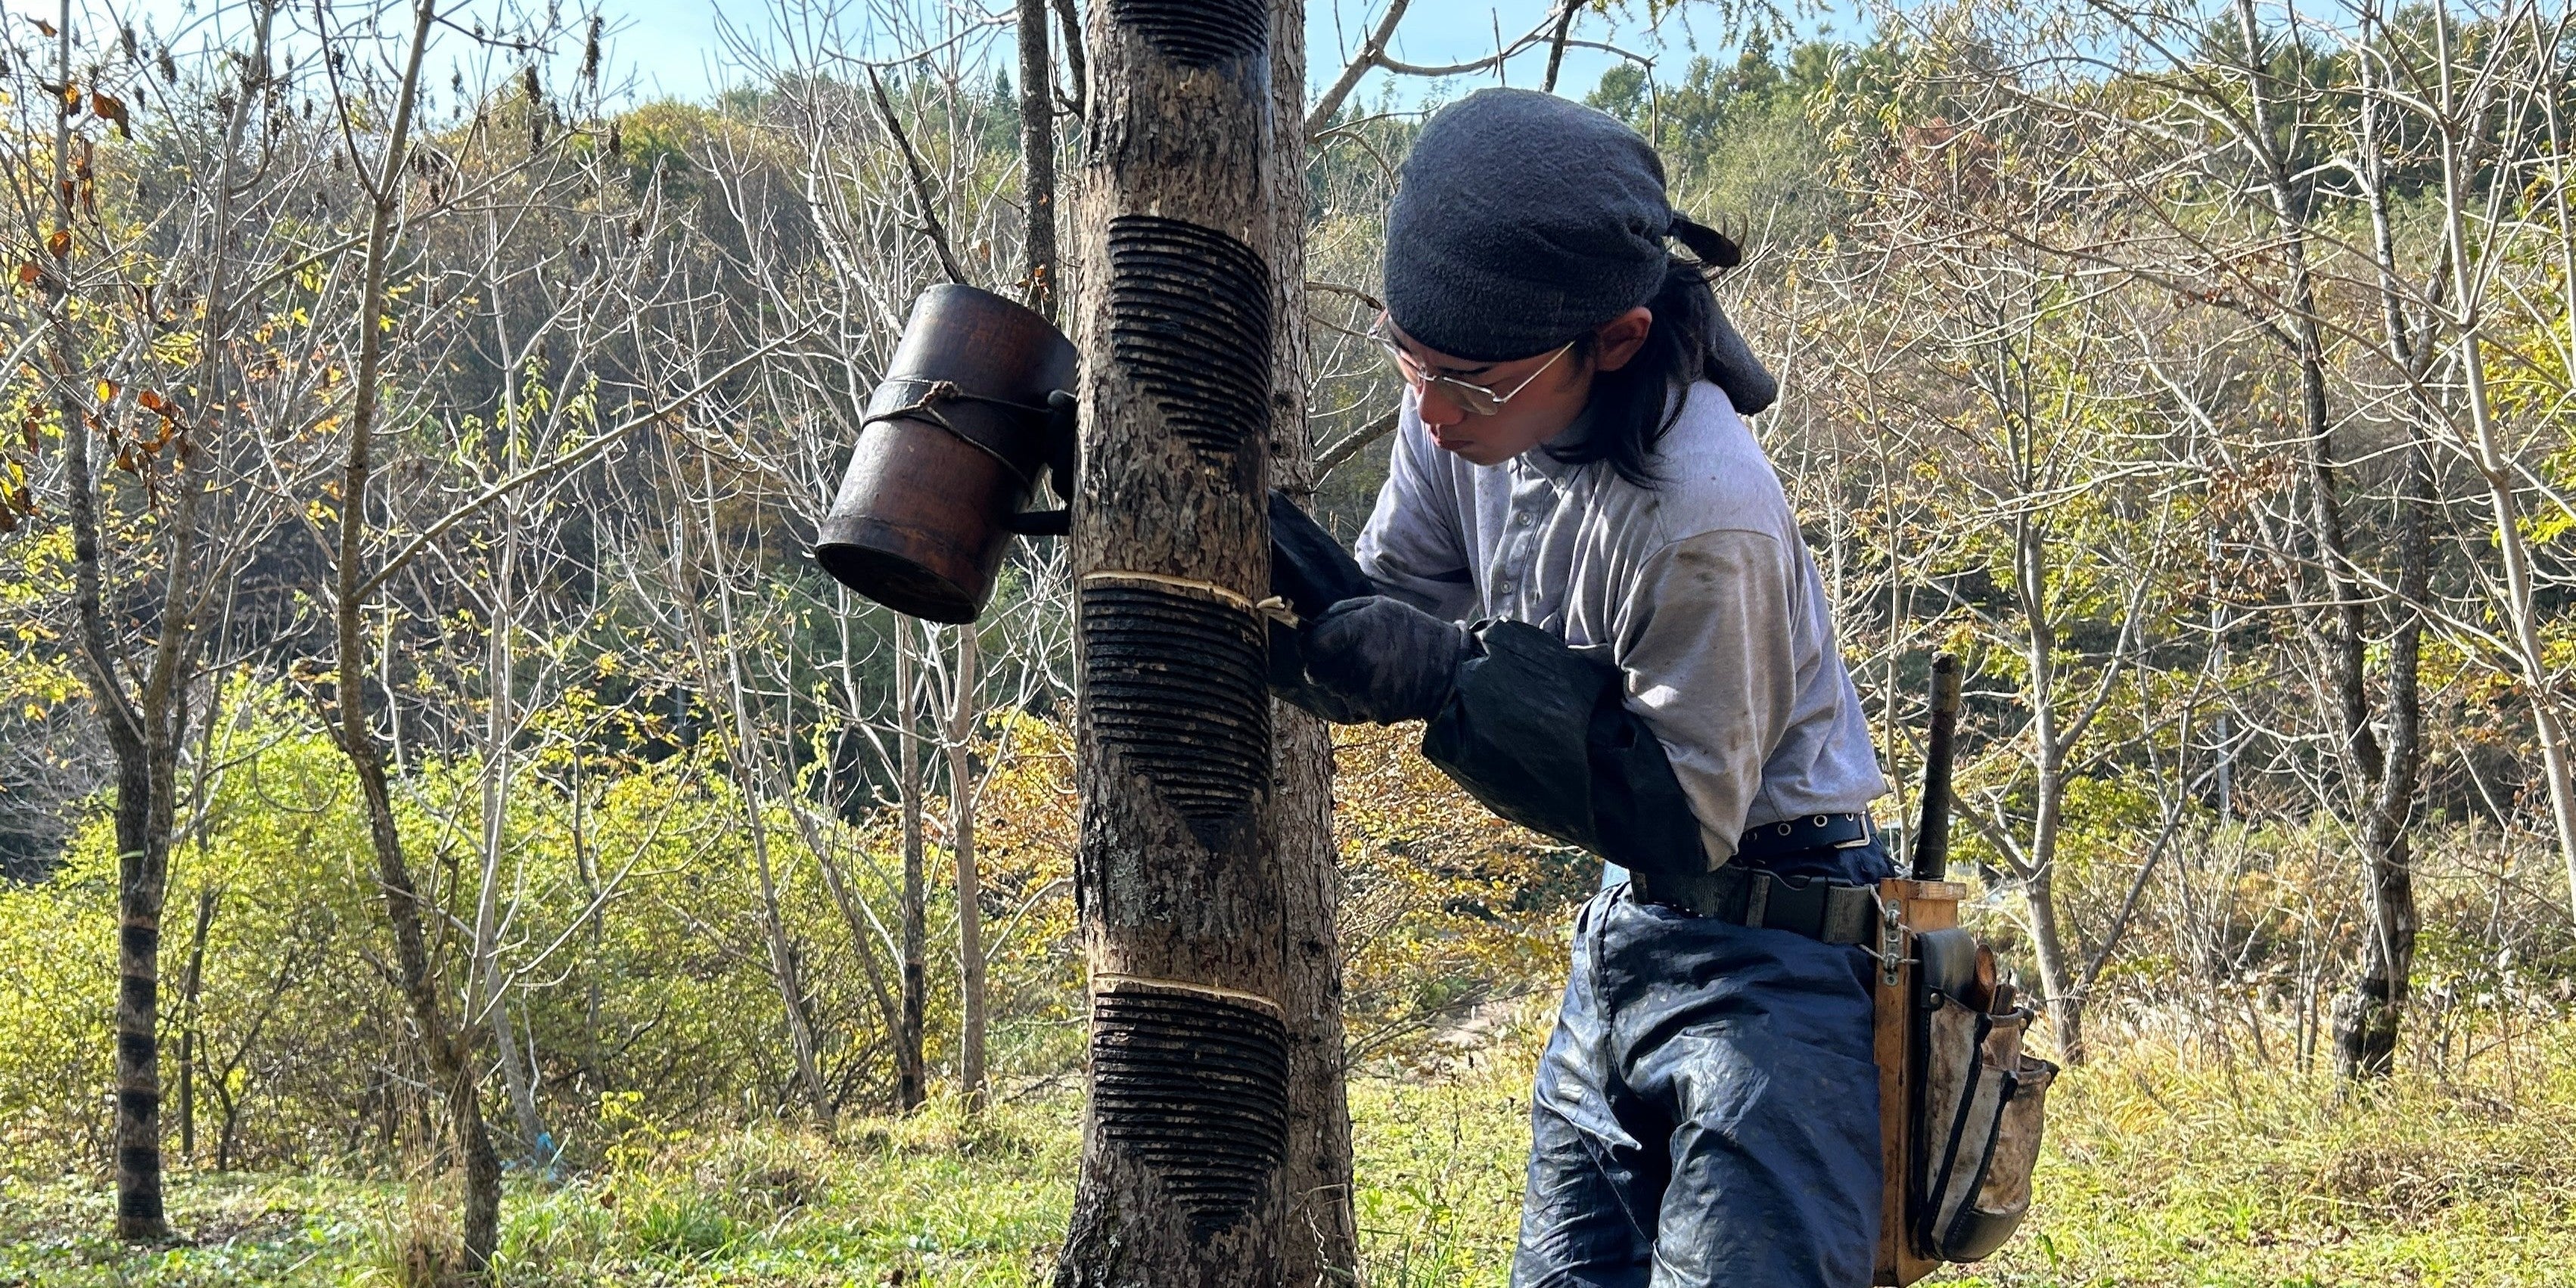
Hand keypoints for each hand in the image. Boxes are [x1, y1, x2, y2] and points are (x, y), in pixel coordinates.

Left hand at [1298, 595, 1467, 724]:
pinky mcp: (1374, 711)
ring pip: (1333, 690)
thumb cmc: (1412, 630)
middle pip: (1315, 672)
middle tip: (1344, 657)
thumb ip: (1339, 614)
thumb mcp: (1378, 606)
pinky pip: (1353, 704)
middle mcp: (1357, 663)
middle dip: (1323, 665)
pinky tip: (1382, 683)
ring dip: (1341, 681)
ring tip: (1370, 667)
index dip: (1311, 645)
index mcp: (1356, 631)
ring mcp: (1366, 691)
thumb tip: (1310, 630)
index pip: (1311, 646)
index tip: (1317, 645)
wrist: (1450, 668)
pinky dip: (1361, 696)